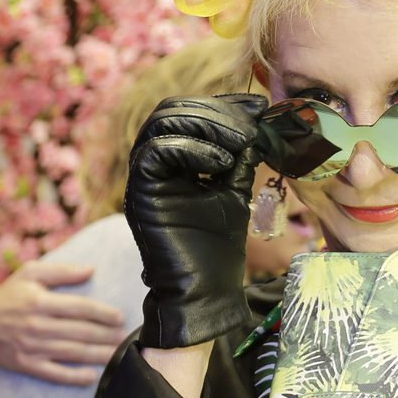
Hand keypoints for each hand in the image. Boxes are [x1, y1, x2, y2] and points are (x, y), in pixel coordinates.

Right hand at [0, 263, 127, 383]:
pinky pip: (54, 374)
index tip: (120, 317)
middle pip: (80, 332)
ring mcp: (31, 347)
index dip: (102, 313)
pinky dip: (74, 377)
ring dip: (98, 354)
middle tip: (125, 337)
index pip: (79, 308)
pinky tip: (92, 376)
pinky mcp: (26, 364)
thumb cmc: (10, 295)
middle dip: (107, 335)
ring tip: (118, 354)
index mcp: (40, 302)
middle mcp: (37, 325)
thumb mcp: (30, 274)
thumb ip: (62, 272)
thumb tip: (91, 269)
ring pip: (72, 353)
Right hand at [125, 94, 266, 347]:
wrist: (205, 293)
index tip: (257, 106)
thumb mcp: (234, 191)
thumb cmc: (217, 250)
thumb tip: (255, 118)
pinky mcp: (140, 193)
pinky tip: (222, 164)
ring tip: (240, 142)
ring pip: (161, 123)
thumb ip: (239, 157)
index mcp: (171, 161)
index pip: (186, 112)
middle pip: (171, 110)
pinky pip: (156, 152)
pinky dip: (192, 149)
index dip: (221, 104)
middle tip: (250, 124)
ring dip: (206, 124)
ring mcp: (142, 178)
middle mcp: (152, 165)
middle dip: (215, 111)